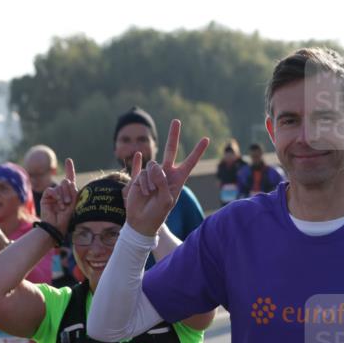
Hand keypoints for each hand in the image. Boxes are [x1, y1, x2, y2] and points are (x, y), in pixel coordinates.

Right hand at [40, 158, 77, 235]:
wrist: (57, 226)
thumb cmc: (67, 217)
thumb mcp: (74, 203)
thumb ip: (72, 190)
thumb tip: (67, 180)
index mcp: (69, 193)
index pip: (70, 178)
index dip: (69, 169)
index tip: (68, 160)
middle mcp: (61, 192)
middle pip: (66, 182)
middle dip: (69, 191)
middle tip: (69, 203)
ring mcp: (53, 194)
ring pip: (60, 186)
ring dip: (63, 195)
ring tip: (64, 206)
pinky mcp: (46, 197)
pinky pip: (51, 190)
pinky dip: (56, 196)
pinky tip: (58, 203)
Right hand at [124, 120, 208, 235]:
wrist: (141, 221)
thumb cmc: (158, 214)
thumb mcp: (166, 200)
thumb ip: (162, 183)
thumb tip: (155, 167)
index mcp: (177, 179)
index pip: (189, 163)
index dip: (197, 151)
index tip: (206, 139)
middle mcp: (165, 174)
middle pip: (171, 151)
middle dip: (174, 136)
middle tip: (177, 121)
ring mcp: (152, 174)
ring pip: (152, 166)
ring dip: (149, 181)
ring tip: (148, 194)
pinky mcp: (140, 176)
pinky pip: (139, 167)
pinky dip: (138, 165)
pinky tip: (137, 154)